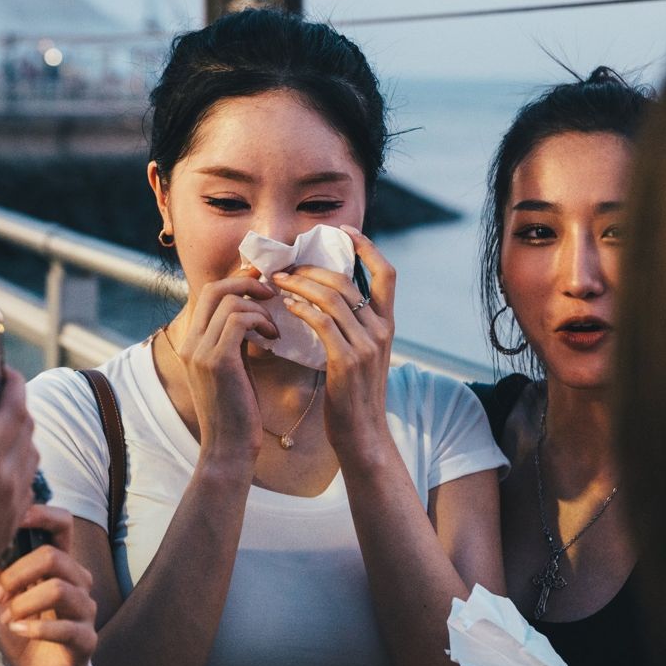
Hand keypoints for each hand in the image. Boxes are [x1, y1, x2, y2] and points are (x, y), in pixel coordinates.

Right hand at [0, 368, 37, 575]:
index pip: (14, 408)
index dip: (12, 383)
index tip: (0, 372)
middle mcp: (6, 481)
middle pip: (26, 426)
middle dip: (12, 404)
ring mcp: (13, 503)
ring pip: (31, 453)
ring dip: (17, 433)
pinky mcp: (12, 521)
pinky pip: (27, 480)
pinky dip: (17, 463)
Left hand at [0, 504, 98, 665]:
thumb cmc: (22, 633)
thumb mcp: (4, 599)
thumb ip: (1, 572)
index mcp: (60, 565)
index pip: (62, 524)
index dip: (42, 514)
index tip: (14, 519)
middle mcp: (78, 582)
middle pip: (53, 557)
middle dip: (17, 574)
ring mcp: (86, 611)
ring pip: (58, 589)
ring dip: (24, 602)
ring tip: (8, 617)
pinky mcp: (86, 640)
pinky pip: (65, 628)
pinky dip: (35, 628)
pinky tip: (18, 631)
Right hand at [172, 267, 277, 465]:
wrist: (229, 448)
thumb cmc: (238, 410)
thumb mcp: (234, 366)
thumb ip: (236, 338)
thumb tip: (251, 310)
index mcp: (192, 342)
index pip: (209, 293)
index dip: (237, 281)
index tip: (263, 284)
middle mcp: (190, 342)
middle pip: (214, 288)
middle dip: (247, 282)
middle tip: (271, 294)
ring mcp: (200, 351)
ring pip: (230, 301)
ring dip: (259, 308)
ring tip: (274, 327)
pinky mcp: (217, 361)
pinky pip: (239, 320)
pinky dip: (261, 321)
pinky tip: (273, 338)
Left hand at [270, 226, 396, 457]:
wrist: (363, 435)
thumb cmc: (355, 396)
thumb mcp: (362, 355)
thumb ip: (352, 327)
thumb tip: (325, 299)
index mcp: (388, 324)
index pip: (387, 273)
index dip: (367, 247)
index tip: (343, 230)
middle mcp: (382, 329)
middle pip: (347, 281)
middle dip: (313, 268)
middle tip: (287, 265)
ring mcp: (366, 345)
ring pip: (332, 298)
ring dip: (300, 284)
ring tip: (277, 281)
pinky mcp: (347, 361)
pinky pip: (321, 323)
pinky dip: (301, 309)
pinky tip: (285, 306)